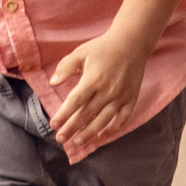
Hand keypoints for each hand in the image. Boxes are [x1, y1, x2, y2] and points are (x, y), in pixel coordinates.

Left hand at [48, 31, 150, 150]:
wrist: (132, 43)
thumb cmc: (103, 48)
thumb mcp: (80, 53)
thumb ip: (65, 68)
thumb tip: (53, 82)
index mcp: (93, 80)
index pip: (75, 102)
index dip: (64, 115)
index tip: (53, 125)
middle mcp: (107, 91)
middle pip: (87, 114)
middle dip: (72, 128)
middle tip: (61, 139)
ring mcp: (121, 96)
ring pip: (103, 120)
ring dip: (90, 133)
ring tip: (78, 142)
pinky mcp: (132, 98)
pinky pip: (123, 117)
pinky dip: (113, 128)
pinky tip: (102, 135)